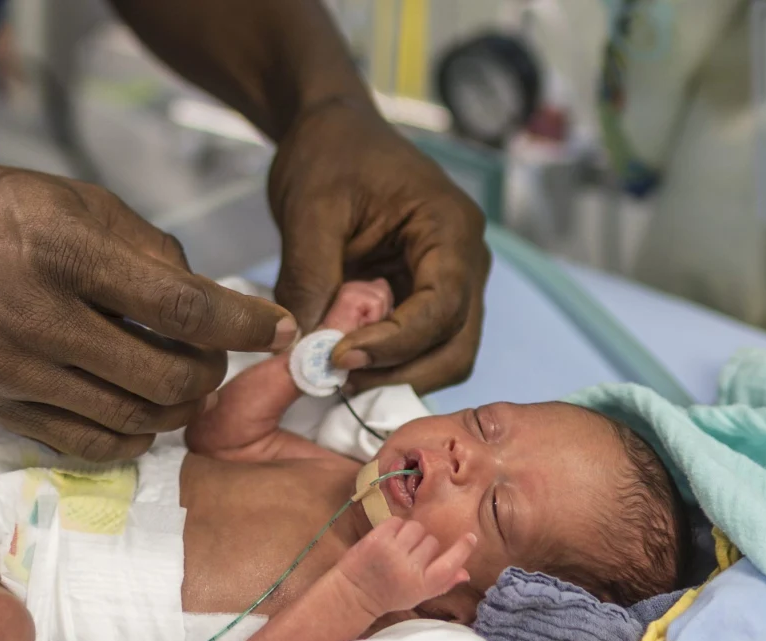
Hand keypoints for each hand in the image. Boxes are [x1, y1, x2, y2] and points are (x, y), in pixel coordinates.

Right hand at [0, 166, 296, 460]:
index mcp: (65, 252)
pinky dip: (133, 438)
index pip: (181, 306)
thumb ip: (141, 243)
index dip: (242, 324)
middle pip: (167, 378)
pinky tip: (141, 417)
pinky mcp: (1, 409)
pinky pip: (87, 445)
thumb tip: (205, 295)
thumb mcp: (64, 196)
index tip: (277, 328)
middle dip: (212, 372)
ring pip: (135, 420)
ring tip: (180, 383)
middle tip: (214, 354)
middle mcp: (43, 321)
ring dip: (178, 409)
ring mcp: (19, 375)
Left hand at [268, 97, 490, 393]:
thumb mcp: (309, 210)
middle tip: (338, 382)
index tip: (337, 358)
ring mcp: (450, 283)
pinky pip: (420, 347)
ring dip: (395, 377)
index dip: (394, 345)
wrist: (331, 132)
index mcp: (450, 229)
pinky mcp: (424, 298)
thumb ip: (308, 278)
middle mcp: (465, 261)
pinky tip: (343, 363)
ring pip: (443, 356)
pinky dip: (387, 366)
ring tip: (337, 376)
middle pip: (456, 347)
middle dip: (401, 375)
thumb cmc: (327, 156)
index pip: (442, 309)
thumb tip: (299, 350)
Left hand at [335, 517, 474, 620]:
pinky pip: (397, 521)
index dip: (463, 549)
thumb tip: (466, 572)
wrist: (354, 594)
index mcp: (423, 584)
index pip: (450, 563)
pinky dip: (396, 527)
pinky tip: (390, 539)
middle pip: (432, 542)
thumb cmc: (390, 595)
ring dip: (411, 534)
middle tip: (412, 555)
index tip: (471, 537)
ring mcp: (392, 551)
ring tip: (401, 546)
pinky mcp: (377, 539)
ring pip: (416, 528)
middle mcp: (409, 568)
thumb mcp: (419, 595)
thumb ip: (443, 583)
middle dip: (425, 545)